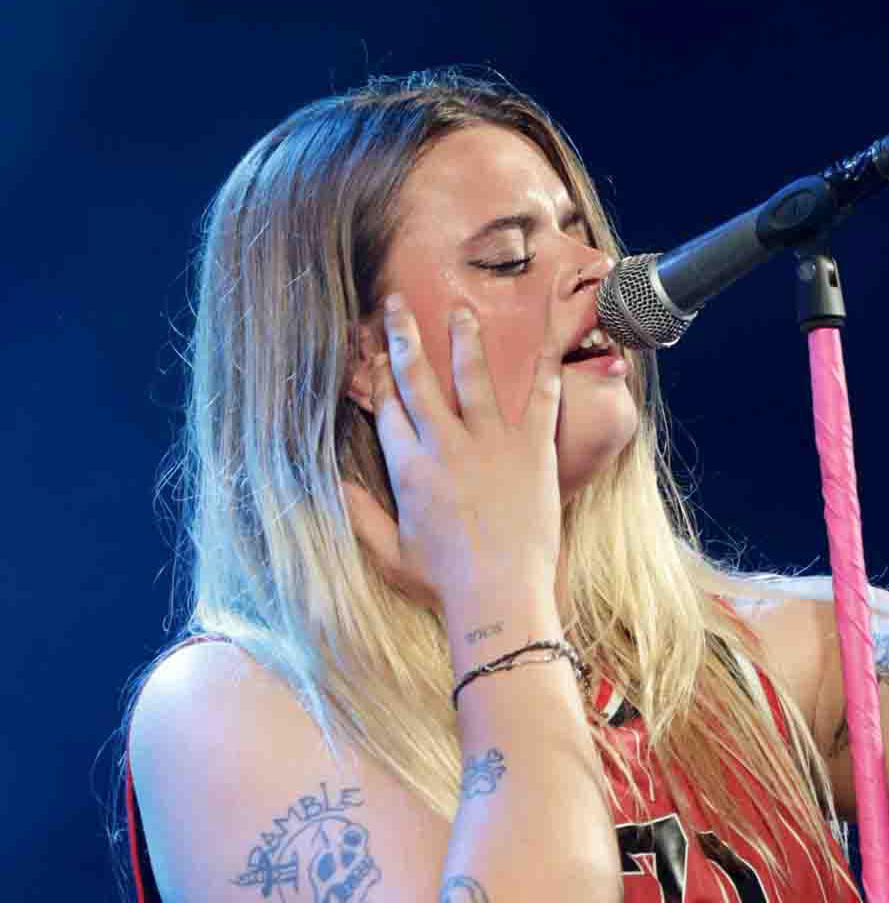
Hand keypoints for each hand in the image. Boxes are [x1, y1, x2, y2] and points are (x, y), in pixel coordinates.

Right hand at [343, 270, 571, 619]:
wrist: (501, 597)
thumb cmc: (445, 583)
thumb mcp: (391, 555)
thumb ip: (361, 517)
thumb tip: (332, 486)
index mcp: (408, 469)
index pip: (388, 409)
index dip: (376, 377)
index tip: (370, 351)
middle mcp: (445, 446)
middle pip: (418, 380)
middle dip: (404, 338)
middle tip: (398, 305)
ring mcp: (490, 444)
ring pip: (473, 378)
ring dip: (465, 340)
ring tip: (461, 311)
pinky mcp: (532, 450)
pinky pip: (540, 401)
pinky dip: (543, 371)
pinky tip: (543, 345)